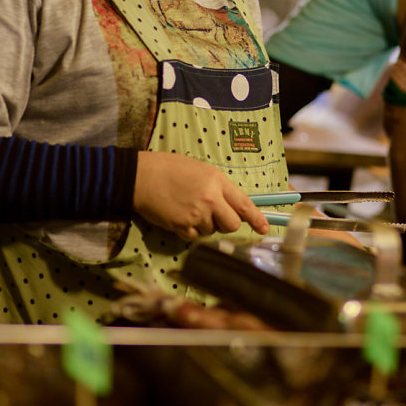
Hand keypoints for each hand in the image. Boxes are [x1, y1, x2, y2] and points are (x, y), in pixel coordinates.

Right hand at [133, 151, 269, 240]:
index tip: (264, 228)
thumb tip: (232, 205)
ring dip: (205, 225)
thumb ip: (218, 187)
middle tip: (215, 216)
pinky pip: (195, 237)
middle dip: (227, 224)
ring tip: (188, 208)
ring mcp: (196, 215)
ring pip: (212, 231)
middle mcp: (210, 199)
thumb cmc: (169, 168)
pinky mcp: (182, 227)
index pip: (244, 204)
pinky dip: (190, 231)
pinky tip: (179, 216)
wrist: (140, 177)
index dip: (257, 219)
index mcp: (217, 181)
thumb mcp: (200, 170)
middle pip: (232, 224)